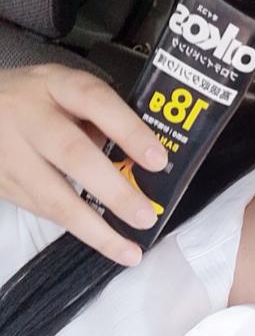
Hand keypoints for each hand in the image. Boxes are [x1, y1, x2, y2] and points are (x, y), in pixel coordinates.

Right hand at [0, 63, 168, 265]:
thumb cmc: (35, 101)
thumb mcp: (65, 91)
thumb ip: (100, 119)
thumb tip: (141, 163)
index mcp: (55, 85)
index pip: (96, 101)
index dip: (129, 131)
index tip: (158, 160)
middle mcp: (29, 117)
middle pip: (73, 156)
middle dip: (115, 191)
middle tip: (146, 216)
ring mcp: (11, 153)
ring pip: (55, 198)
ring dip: (96, 230)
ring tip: (128, 250)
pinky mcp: (3, 184)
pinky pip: (44, 211)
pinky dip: (78, 229)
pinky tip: (104, 241)